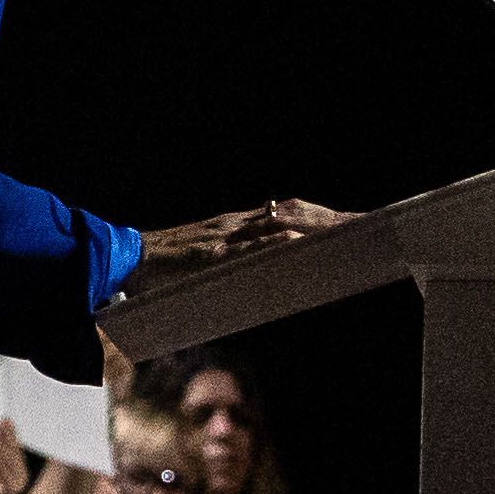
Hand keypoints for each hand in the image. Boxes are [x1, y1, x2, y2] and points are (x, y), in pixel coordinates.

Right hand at [126, 197, 348, 293]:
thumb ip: (236, 263)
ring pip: (277, 228)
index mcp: (237, 225)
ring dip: (313, 230)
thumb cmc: (168, 266)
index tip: (354, 220)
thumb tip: (264, 278)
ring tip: (347, 234)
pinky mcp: (212, 254)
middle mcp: (236, 225)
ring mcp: (225, 237)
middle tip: (366, 224)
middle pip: (292, 217)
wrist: (128, 259)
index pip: (288, 215)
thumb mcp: (210, 259)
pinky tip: (299, 245)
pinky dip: (275, 245)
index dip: (321, 217)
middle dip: (330, 220)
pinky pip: (249, 248)